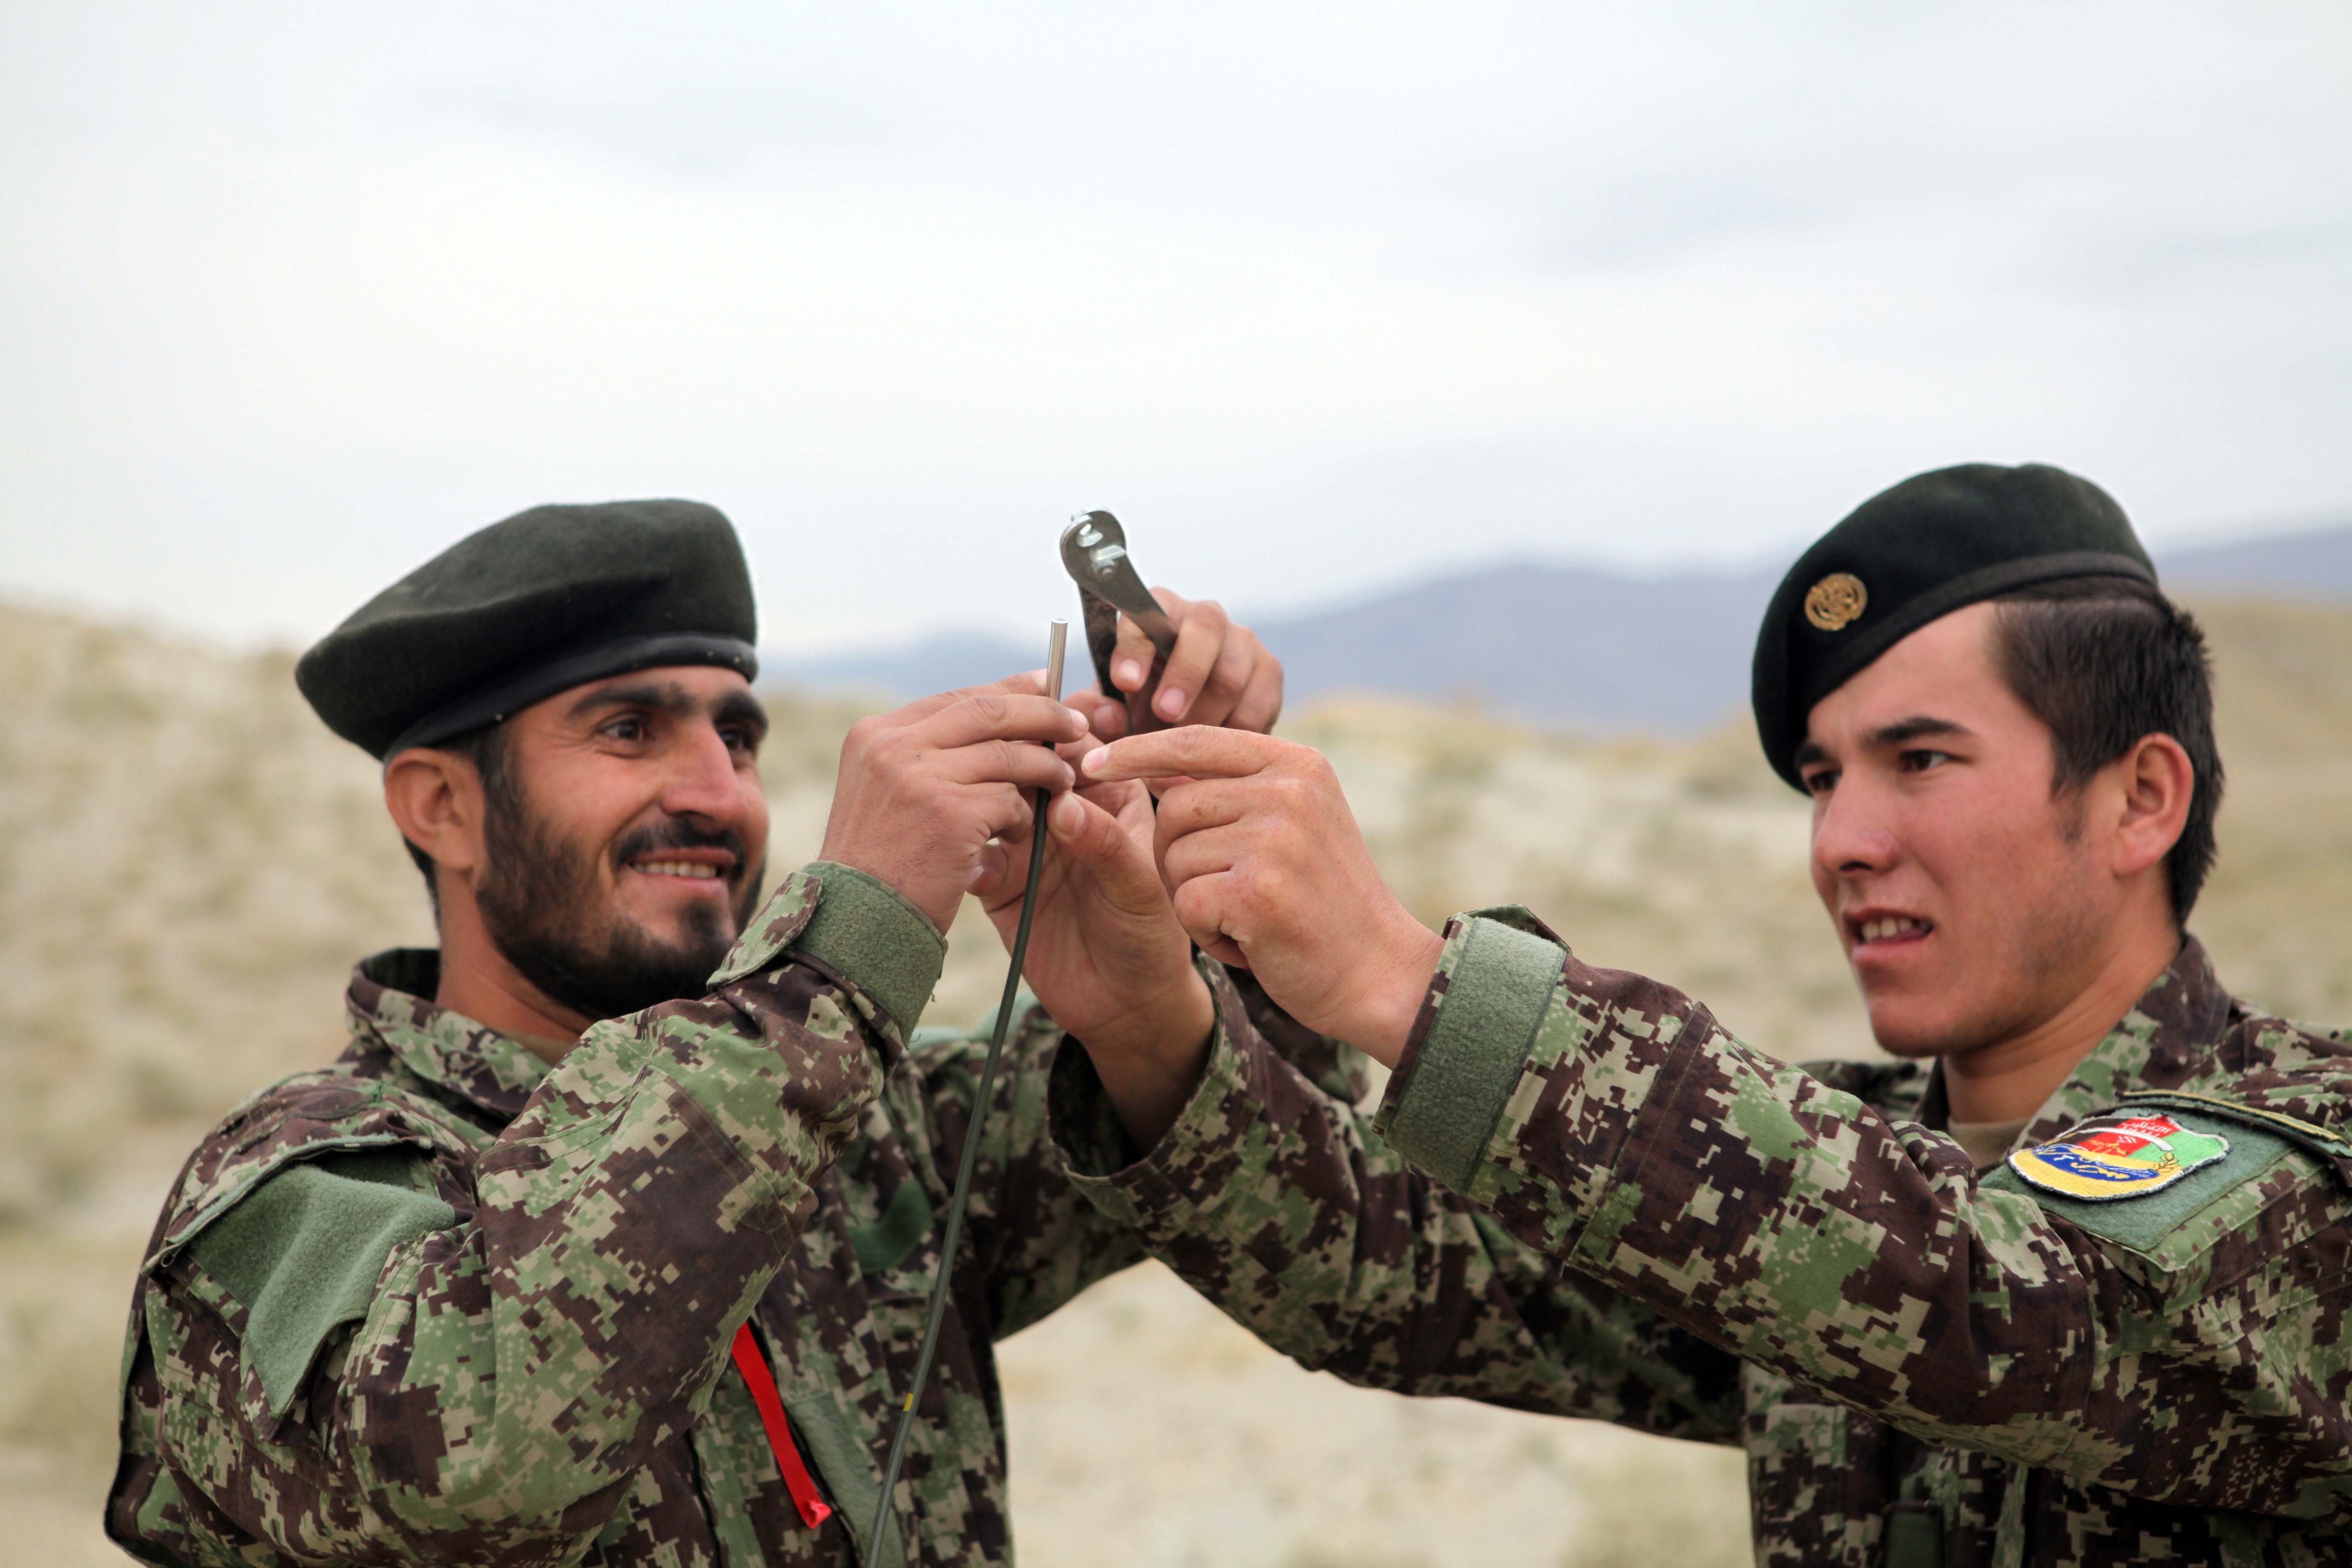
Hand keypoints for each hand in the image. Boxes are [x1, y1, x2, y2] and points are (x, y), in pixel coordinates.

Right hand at [818, 673, 1084, 932]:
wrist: (854, 926)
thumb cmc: (877, 869)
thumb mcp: (884, 796)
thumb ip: (923, 757)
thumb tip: (986, 721)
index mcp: (875, 734)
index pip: (956, 698)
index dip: (1008, 691)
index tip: (1045, 686)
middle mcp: (892, 745)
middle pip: (987, 710)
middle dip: (1042, 713)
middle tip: (1077, 724)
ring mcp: (918, 775)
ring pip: (1007, 753)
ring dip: (1045, 769)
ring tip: (1063, 784)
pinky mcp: (948, 811)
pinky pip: (1009, 799)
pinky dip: (1023, 817)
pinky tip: (1018, 836)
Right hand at [971, 768, 1213, 1147]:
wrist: (1124, 1006)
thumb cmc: (1150, 937)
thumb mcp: (1138, 886)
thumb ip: (1105, 843)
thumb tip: (1064, 805)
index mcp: (1108, 792)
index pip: (1080, 740)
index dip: (1060, 727)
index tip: (1048, 736)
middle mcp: (1065, 809)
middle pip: (1027, 760)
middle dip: (1013, 761)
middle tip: (1012, 782)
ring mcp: (1027, 843)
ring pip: (993, 799)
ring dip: (986, 805)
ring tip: (999, 830)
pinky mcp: (997, 881)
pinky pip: (973, 855)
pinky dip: (970, 859)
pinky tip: (982, 876)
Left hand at [1076, 588, 1283, 739]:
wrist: (1193, 727)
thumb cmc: (1143, 709)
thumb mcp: (1113, 712)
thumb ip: (1098, 712)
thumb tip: (1104, 717)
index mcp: (1157, 615)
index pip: (1146, 614)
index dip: (1136, 646)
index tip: (1125, 682)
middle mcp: (1204, 618)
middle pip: (1205, 628)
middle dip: (1185, 673)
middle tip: (1166, 713)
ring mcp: (1243, 643)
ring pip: (1233, 672)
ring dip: (1206, 714)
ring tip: (1185, 748)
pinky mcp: (1270, 672)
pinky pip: (1258, 704)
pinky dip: (1234, 733)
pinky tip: (1215, 753)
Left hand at [1079, 727, 1441, 1067]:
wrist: (1379, 972)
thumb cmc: (1326, 901)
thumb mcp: (1294, 823)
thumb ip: (1236, 787)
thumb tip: (1153, 762)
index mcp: (1298, 764)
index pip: (1195, 740)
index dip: (1137, 751)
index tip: (1093, 765)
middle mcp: (1289, 790)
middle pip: (1175, 807)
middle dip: (1178, 855)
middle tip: (1225, 890)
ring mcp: (1275, 837)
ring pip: (1175, 856)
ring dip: (1194, 897)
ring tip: (1247, 915)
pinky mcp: (1257, 889)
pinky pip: (1185, 902)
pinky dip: (1206, 932)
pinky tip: (1249, 940)